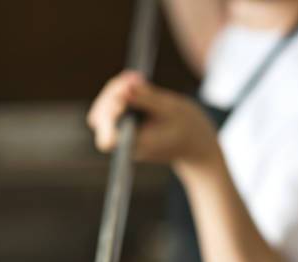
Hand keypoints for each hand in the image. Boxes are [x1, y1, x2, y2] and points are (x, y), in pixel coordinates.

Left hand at [87, 70, 220, 174]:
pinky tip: (135, 82)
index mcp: (137, 147)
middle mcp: (126, 144)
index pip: (108, 138)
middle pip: (101, 122)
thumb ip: (146, 99)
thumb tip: (124, 88)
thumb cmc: (188, 129)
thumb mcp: (171, 109)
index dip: (108, 115)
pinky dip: (121, 94)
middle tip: (133, 79)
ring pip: (103, 113)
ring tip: (135, 78)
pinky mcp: (127, 127)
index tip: (124, 96)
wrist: (196, 145)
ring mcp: (125, 137)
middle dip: (111, 96)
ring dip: (115, 92)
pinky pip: (113, 109)